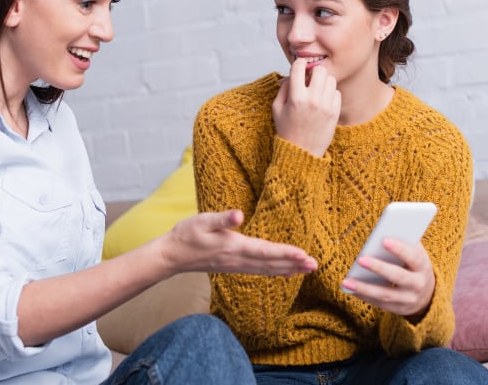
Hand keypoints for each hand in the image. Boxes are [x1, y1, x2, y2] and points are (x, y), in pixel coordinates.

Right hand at [158, 210, 317, 275]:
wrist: (172, 255)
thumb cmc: (187, 234)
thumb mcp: (202, 220)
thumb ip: (222, 218)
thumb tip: (239, 215)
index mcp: (234, 247)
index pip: (265, 251)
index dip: (285, 253)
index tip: (303, 255)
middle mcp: (238, 259)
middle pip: (271, 264)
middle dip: (294, 264)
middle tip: (315, 265)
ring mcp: (236, 265)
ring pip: (267, 269)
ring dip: (289, 269)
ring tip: (307, 269)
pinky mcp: (234, 267)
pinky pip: (260, 271)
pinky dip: (276, 271)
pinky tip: (286, 272)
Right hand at [272, 58, 340, 156]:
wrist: (302, 152)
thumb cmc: (287, 130)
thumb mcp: (277, 108)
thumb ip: (283, 88)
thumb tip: (293, 74)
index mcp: (296, 97)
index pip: (299, 67)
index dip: (298, 64)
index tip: (299, 68)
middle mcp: (313, 99)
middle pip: (319, 70)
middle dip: (313, 72)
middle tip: (309, 80)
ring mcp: (326, 106)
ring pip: (330, 79)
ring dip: (323, 82)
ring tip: (316, 90)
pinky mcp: (335, 112)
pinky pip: (337, 92)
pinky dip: (330, 93)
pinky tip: (322, 101)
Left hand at [340, 240, 435, 317]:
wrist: (427, 295)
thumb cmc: (414, 266)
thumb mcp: (415, 255)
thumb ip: (404, 243)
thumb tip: (383, 231)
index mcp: (423, 266)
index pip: (413, 257)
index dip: (400, 249)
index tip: (384, 240)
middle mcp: (418, 284)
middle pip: (398, 276)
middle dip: (379, 267)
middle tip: (360, 259)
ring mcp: (408, 299)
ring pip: (385, 294)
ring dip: (364, 288)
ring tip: (346, 281)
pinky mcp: (398, 309)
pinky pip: (379, 303)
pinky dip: (363, 295)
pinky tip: (350, 288)